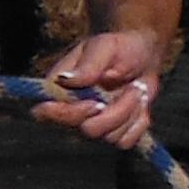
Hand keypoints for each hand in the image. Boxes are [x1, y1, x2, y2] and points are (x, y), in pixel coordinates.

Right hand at [35, 28, 165, 148]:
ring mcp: (92, 125)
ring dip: (131, 111)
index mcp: (59, 90)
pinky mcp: (113, 134)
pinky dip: (138, 122)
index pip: (44, 114)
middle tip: (133, 87)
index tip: (94, 102)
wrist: (144, 57)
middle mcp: (71, 112)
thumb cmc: (120, 49)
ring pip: (110, 137)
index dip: (67, 114)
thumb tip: (65, 79)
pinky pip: (126, 141)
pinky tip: (138, 104)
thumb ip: (87, 65)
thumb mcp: (104, 47)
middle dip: (116, 111)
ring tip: (137, 89)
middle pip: (87, 129)